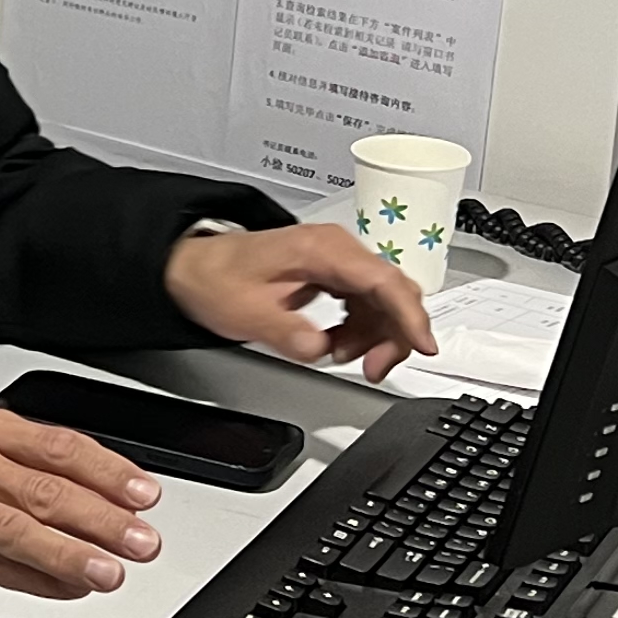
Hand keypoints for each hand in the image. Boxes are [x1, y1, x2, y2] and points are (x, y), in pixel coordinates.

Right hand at [0, 405, 161, 602]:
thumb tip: (111, 506)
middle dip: (100, 518)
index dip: (107, 472)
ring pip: (19, 530)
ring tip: (109, 571)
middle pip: (43, 489)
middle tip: (139, 539)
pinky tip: (70, 587)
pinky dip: (40, 582)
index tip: (144, 495)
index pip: (58, 446)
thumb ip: (36, 476)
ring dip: (72, 554)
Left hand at [164, 224, 437, 380]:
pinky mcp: (334, 275)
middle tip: (372, 368)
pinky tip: (338, 343)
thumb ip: (287, 332)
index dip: (408, 315)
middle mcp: (337, 250)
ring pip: (383, 301)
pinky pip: (366, 304)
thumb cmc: (218, 278)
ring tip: (339, 354)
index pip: (383, 281)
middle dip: (392, 334)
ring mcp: (337, 261)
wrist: (195, 268)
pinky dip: (360, 330)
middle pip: (393, 292)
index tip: (422, 345)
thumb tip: (319, 347)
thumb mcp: (246, 312)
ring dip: (373, 336)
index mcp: (321, 250)